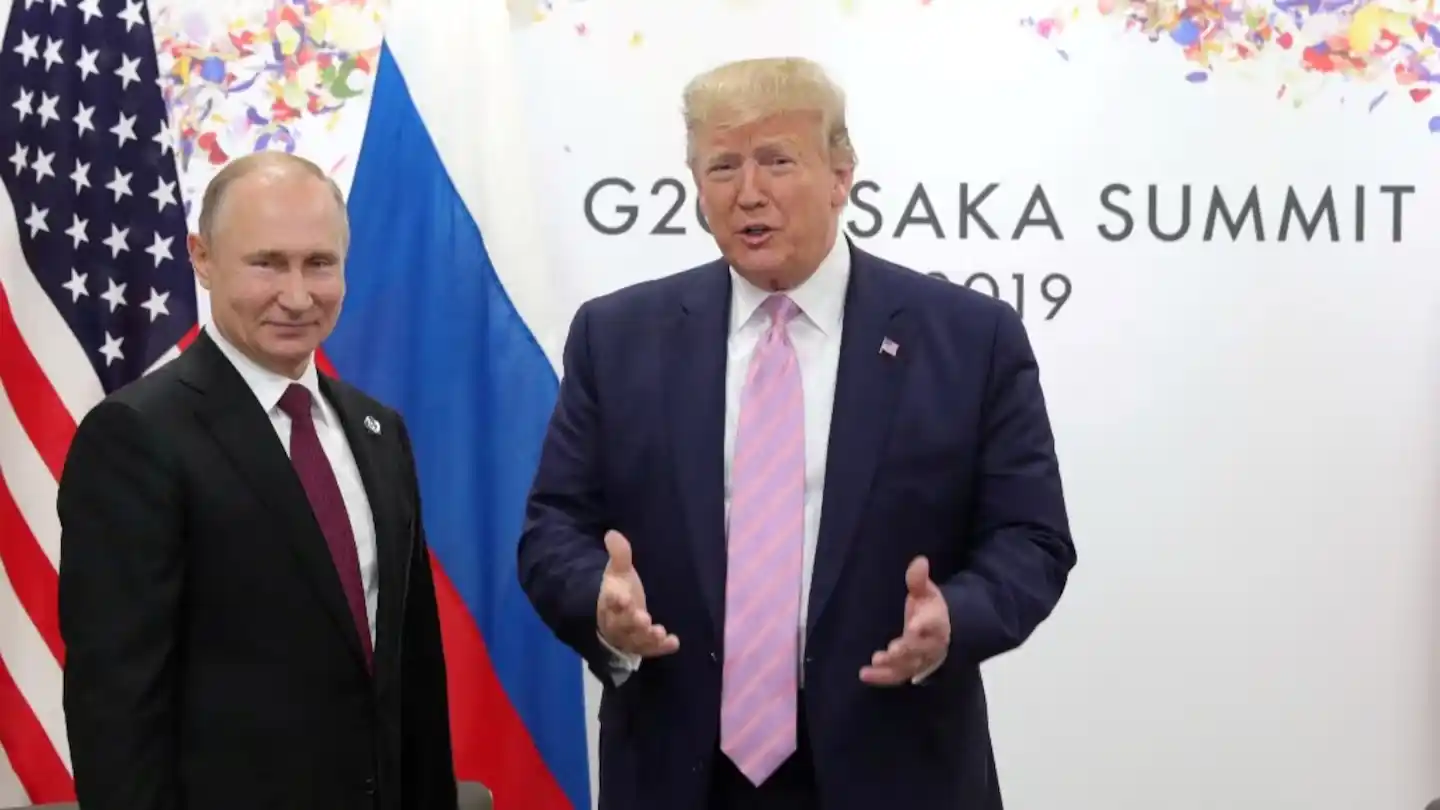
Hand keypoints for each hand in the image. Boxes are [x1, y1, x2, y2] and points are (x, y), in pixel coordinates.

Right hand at [596, 530, 679, 656]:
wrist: (618, 615)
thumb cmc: (620, 591)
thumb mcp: (619, 571)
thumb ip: (619, 554)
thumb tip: (612, 534)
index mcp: (609, 602)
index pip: (610, 601)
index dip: (616, 600)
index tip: (623, 597)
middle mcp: (617, 622)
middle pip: (622, 624)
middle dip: (632, 622)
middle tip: (643, 618)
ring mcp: (629, 636)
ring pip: (635, 640)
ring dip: (647, 637)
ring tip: (658, 632)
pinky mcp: (642, 646)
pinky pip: (651, 650)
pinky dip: (661, 648)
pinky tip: (674, 642)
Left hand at [860, 556, 950, 685]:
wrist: (944, 633)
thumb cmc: (930, 609)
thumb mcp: (926, 592)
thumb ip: (919, 580)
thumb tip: (919, 560)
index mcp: (936, 622)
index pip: (932, 624)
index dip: (924, 625)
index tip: (913, 625)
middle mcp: (930, 644)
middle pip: (920, 649)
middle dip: (906, 650)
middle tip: (892, 650)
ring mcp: (919, 660)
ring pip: (908, 666)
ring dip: (893, 666)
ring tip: (877, 660)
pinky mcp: (908, 670)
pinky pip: (896, 676)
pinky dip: (881, 678)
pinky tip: (864, 674)